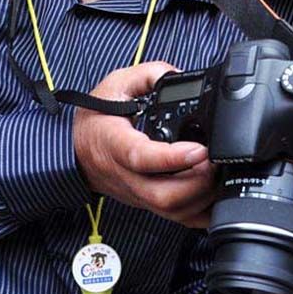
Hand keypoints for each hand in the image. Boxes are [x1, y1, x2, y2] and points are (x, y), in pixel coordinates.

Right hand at [73, 62, 216, 227]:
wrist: (74, 149)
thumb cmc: (96, 117)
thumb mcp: (117, 84)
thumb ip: (149, 75)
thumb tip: (180, 75)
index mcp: (115, 145)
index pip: (142, 158)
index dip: (173, 158)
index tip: (199, 149)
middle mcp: (126, 176)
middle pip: (162, 196)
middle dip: (198, 183)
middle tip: (216, 161)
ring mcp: (137, 194)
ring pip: (171, 212)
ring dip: (202, 198)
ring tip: (218, 174)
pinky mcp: (146, 203)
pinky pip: (176, 219)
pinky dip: (200, 213)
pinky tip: (214, 196)